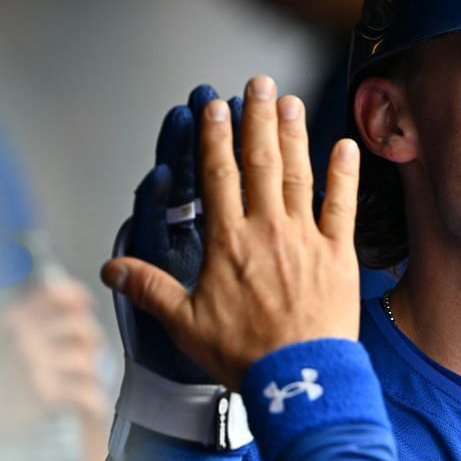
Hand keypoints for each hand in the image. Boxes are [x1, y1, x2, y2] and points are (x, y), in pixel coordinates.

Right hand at [0, 279, 106, 432]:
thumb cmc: (2, 377)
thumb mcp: (7, 338)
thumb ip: (35, 320)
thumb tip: (79, 302)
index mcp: (14, 320)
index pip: (53, 294)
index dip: (76, 298)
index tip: (85, 305)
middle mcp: (25, 338)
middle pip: (81, 329)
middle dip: (90, 342)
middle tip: (85, 354)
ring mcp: (36, 366)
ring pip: (88, 362)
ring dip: (91, 376)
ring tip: (82, 384)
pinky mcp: (45, 395)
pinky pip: (88, 393)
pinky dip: (95, 402)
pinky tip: (91, 407)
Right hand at [101, 77, 360, 389]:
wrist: (299, 377)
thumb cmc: (244, 353)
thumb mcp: (185, 323)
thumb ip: (150, 288)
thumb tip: (112, 268)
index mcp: (227, 241)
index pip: (218, 176)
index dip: (216, 138)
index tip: (216, 106)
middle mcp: (266, 230)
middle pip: (260, 163)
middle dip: (257, 119)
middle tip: (259, 83)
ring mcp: (306, 239)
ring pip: (298, 175)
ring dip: (295, 135)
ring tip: (292, 101)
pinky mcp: (339, 255)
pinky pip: (344, 206)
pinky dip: (345, 175)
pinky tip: (347, 146)